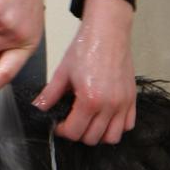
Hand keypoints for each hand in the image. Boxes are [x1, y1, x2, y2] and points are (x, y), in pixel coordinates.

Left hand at [34, 0, 136, 144]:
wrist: (107, 31)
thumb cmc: (85, 48)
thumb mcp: (62, 73)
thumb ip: (49, 95)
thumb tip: (37, 109)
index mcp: (89, 100)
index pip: (74, 132)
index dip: (62, 131)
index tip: (59, 124)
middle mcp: (109, 105)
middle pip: (92, 138)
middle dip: (78, 133)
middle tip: (71, 121)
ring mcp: (123, 103)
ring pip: (112, 137)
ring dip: (99, 134)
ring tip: (89, 121)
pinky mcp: (132, 98)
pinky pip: (128, 124)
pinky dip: (116, 125)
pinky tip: (105, 115)